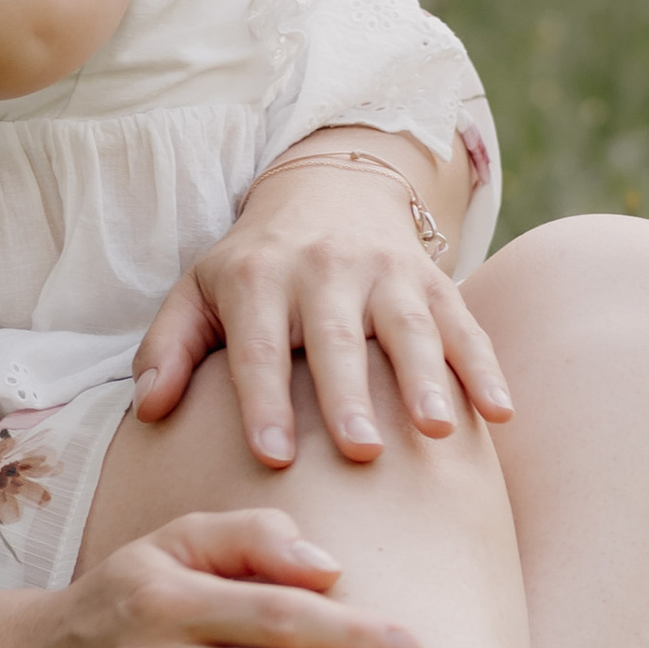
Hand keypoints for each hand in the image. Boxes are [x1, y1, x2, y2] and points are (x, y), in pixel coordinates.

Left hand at [133, 158, 512, 470]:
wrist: (327, 190)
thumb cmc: (253, 267)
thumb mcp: (198, 292)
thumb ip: (168, 348)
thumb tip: (149, 410)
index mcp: (258, 279)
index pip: (258, 347)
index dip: (264, 401)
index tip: (273, 457)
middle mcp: (323, 269)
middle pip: (336, 339)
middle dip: (348, 395)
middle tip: (359, 452)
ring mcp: (385, 272)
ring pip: (407, 327)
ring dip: (426, 379)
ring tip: (435, 432)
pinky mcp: (433, 280)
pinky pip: (463, 324)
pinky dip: (484, 367)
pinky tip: (500, 414)